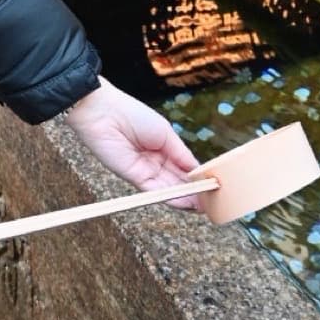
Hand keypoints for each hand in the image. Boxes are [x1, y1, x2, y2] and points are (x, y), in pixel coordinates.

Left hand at [62, 76, 199, 205]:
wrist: (105, 114)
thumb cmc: (134, 116)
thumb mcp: (165, 133)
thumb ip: (181, 154)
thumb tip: (198, 170)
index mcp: (164, 148)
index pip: (185, 168)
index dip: (198, 177)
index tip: (214, 185)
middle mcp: (155, 162)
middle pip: (178, 181)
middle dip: (195, 192)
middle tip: (212, 201)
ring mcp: (145, 171)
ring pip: (169, 189)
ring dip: (186, 198)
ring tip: (204, 206)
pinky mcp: (134, 178)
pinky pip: (155, 191)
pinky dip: (171, 197)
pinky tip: (186, 202)